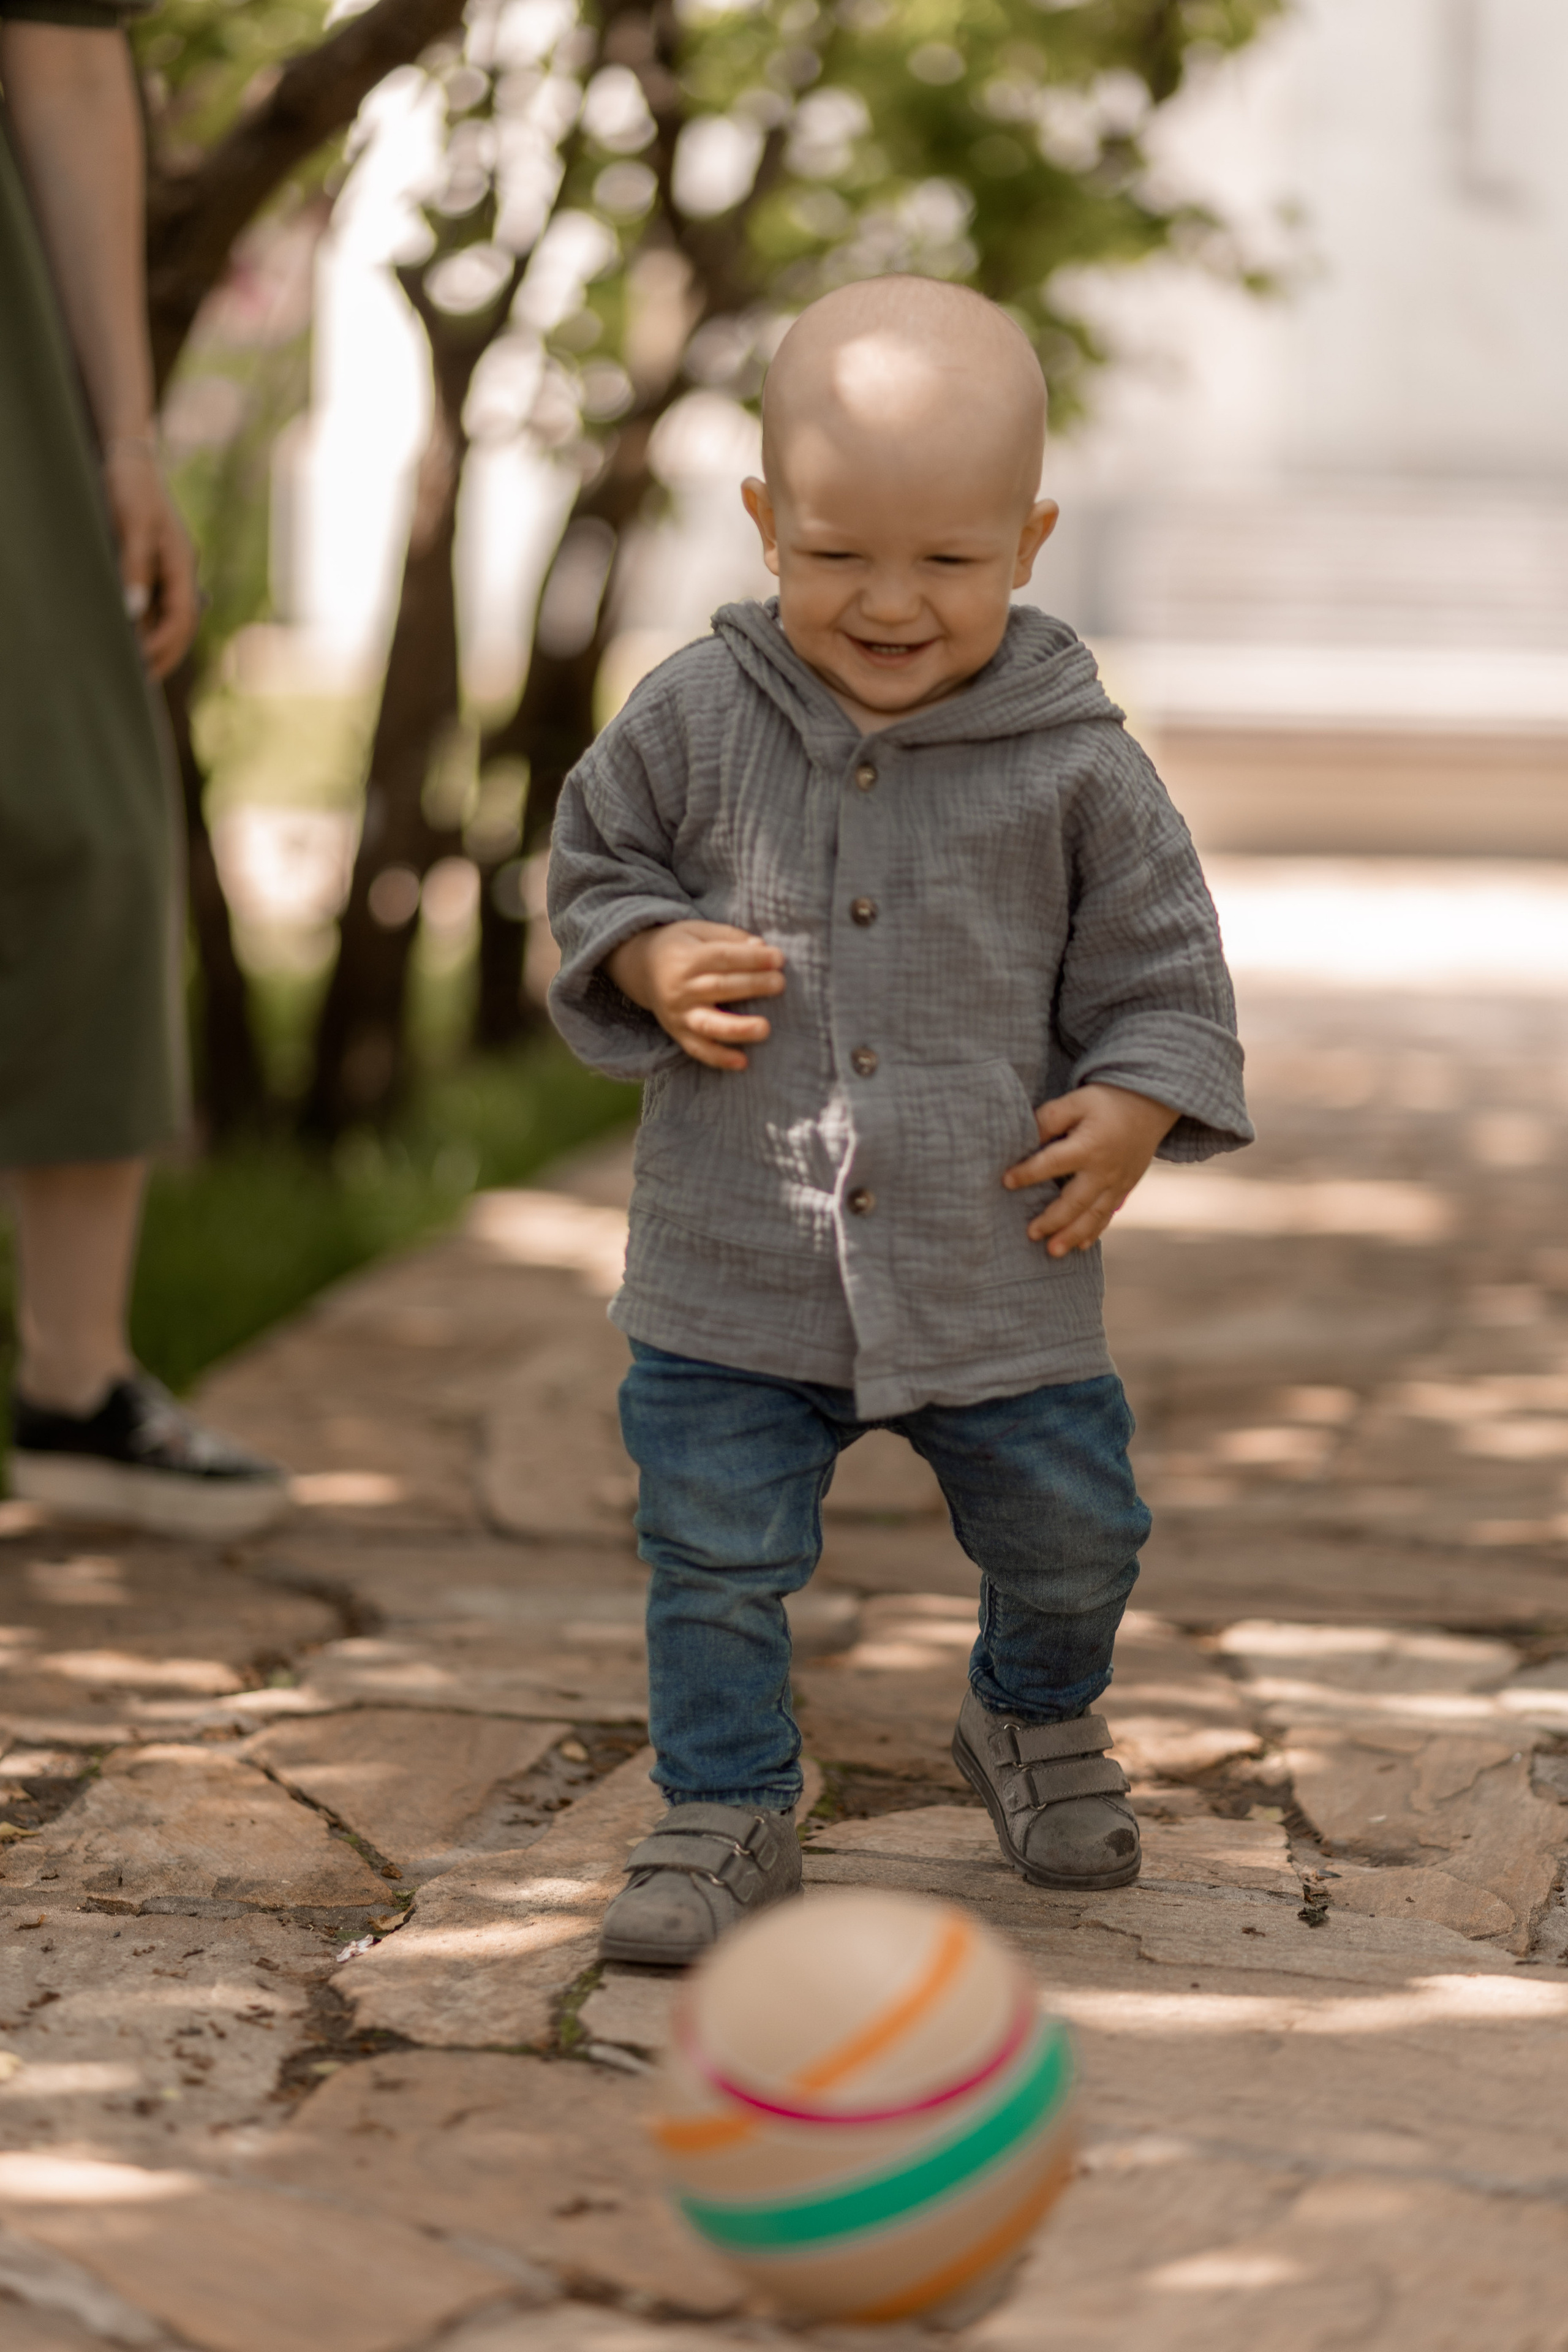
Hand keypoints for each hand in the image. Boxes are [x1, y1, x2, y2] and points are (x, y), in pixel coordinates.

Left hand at [103, 441, 197, 678]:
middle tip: (141, 682)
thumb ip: (135, 568)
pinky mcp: (157, 567)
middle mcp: (182, 573)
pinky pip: (159, 606)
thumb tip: (133, 612)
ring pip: (171, 618)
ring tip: (136, 668)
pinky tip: (131, 637)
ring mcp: (171, 571)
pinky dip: (148, 626)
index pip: (181, 618)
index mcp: (183, 565)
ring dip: (157, 644)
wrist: (131, 460)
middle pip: (182, 626)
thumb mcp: (133, 525)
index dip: (162, 644)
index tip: (139, 663)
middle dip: (164, 655)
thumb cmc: (132, 488)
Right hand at [606, 919, 784, 1071]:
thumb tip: (762, 947)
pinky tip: (743, 1062)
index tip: (779, 958)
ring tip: (765, 1028)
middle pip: (719, 987)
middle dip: (752, 986)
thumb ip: (731, 938)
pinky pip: (699, 1049)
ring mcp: (679, 1014)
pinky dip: (719, 1058)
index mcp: (687, 958)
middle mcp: (681, 988)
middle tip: (780, 984)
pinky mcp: (678, 1034)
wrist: (640, 968)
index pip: (723, 957)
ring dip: (738, 1028)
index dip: (752, 958)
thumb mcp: (700, 932)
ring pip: (709, 1024)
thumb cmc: (681, 947)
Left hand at [1004, 1082, 1178, 1256]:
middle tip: (1030, 1234)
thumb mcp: (1076, 1101)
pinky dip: (1095, 1231)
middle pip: (1075, 1201)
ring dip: (1073, 1235)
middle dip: (1053, 1220)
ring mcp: (1117, 1182)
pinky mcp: (1125, 1187)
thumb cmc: (1105, 1101)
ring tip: (1053, 1252)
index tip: (1006, 1182)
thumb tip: (1026, 1141)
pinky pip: (1109, 1214)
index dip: (1028, 1173)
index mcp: (1089, 1146)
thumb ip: (1050, 1119)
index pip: (1052, 1163)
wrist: (1150, 1104)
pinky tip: (1080, 1246)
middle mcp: (1104, 1169)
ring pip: (1093, 1215)